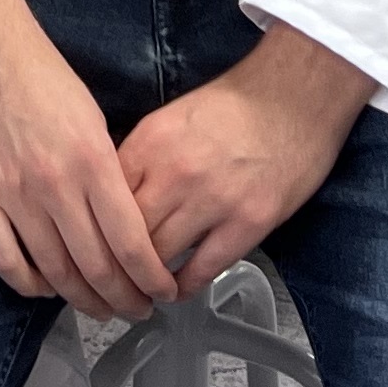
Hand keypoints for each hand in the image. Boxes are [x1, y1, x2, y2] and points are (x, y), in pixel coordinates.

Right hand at [0, 0, 171, 320]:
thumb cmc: (41, 73)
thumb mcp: (91, 117)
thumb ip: (105, 169)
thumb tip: (119, 218)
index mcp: (92, 161)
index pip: (130, 241)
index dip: (149, 278)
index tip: (160, 293)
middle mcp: (55, 185)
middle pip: (96, 266)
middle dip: (122, 298)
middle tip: (134, 309)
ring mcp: (12, 195)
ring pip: (54, 272)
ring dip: (81, 299)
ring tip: (98, 308)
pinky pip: (5, 260)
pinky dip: (28, 284)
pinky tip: (44, 288)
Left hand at [119, 25, 374, 290]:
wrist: (294, 95)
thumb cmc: (234, 104)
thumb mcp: (171, 119)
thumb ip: (142, 157)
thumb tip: (113, 196)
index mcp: (150, 143)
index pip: (104, 198)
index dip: (95, 228)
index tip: (93, 246)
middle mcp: (174, 174)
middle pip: (126, 233)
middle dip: (115, 261)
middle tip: (110, 280)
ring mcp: (212, 201)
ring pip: (159, 257)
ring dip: (147, 279)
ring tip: (141, 291)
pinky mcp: (248, 223)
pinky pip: (204, 268)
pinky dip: (185, 285)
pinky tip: (177, 290)